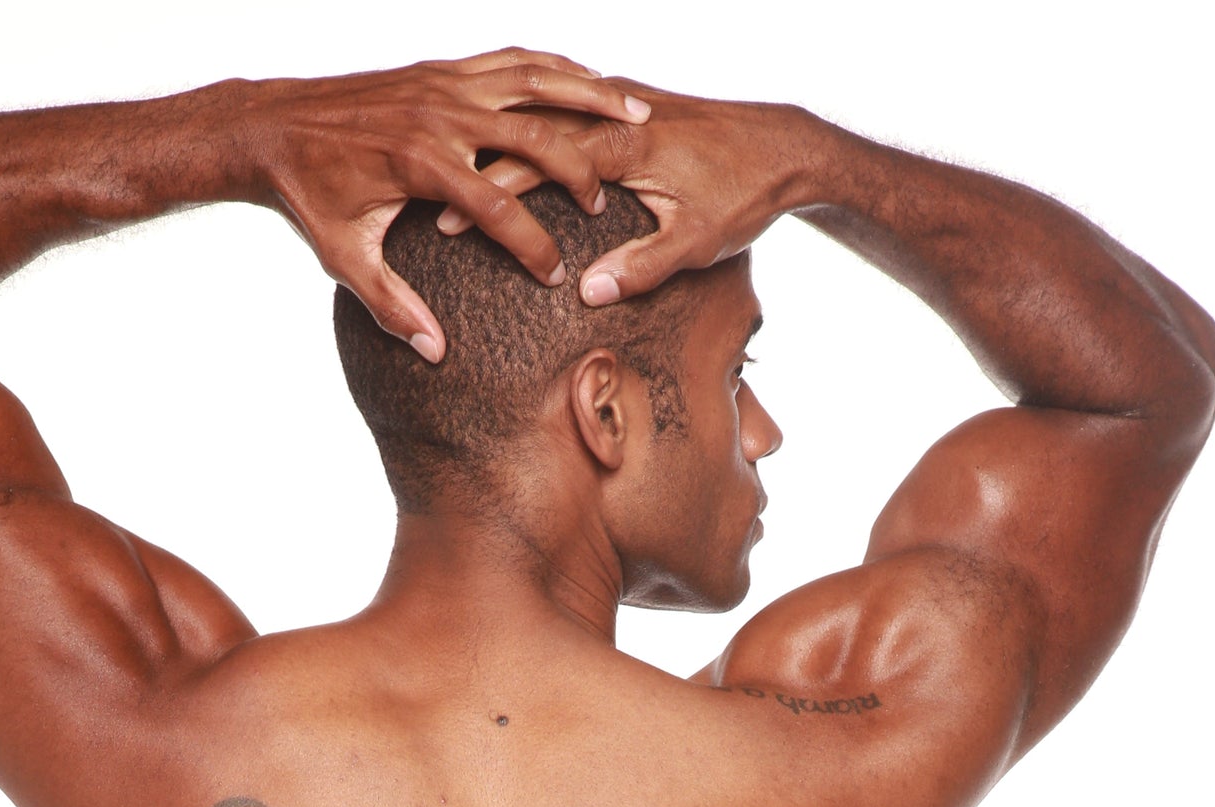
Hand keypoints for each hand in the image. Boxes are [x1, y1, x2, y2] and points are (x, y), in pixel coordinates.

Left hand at [234, 53, 652, 356]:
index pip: (497, 207)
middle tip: (604, 208)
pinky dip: (557, 69)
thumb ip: (393, 306)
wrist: (273, 124)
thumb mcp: (345, 259)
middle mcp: (439, 113)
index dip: (531, 247)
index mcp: (420, 162)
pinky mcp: (443, 68)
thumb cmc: (309, 195)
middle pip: (534, 135)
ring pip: (536, 80)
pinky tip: (590, 84)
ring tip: (636, 116)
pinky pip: (514, 61)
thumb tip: (435, 350)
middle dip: (576, 172)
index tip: (557, 279)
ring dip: (589, 97)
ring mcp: (443, 82)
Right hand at [432, 88, 817, 305]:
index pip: (536, 164)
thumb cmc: (742, 198)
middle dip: (475, 167)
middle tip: (430, 200)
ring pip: (544, 113)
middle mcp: (617, 114)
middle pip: (527, 135)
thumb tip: (586, 294)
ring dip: (499, 141)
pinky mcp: (632, 105)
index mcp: (625, 145)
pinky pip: (566, 108)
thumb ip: (641, 268)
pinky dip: (531, 126)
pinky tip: (506, 145)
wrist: (785, 147)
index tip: (444, 220)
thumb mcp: (695, 244)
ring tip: (452, 170)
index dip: (486, 194)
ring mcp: (622, 103)